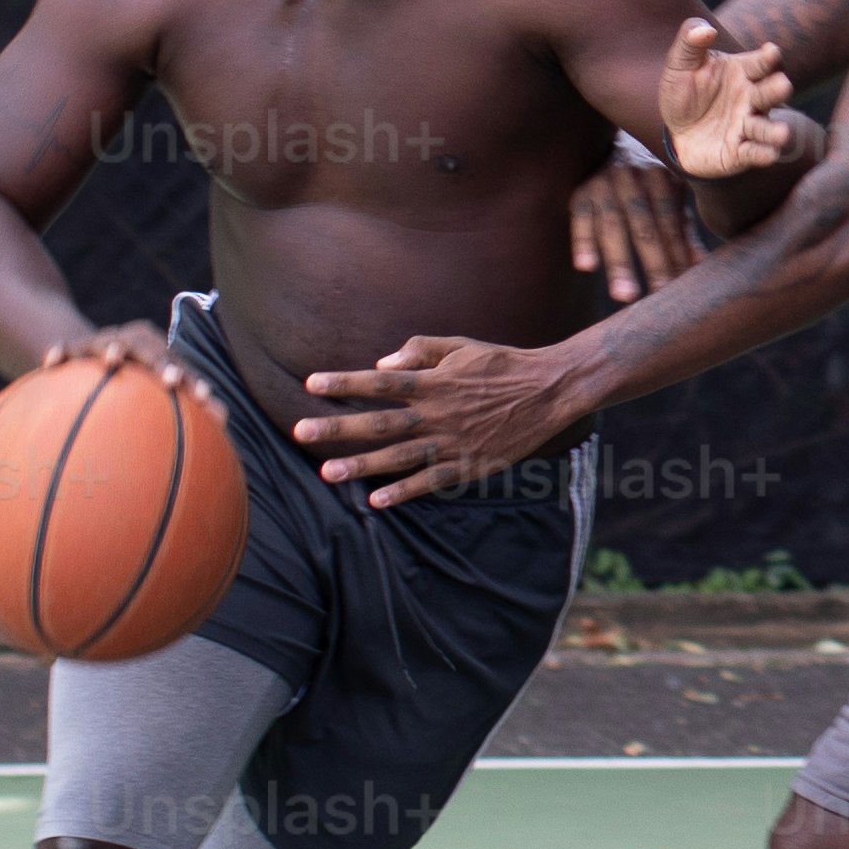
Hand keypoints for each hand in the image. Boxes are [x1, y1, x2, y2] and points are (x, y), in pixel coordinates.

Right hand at [49, 319, 217, 404]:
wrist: (96, 353)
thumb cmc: (137, 382)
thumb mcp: (160, 390)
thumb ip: (190, 406)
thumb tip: (226, 422)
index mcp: (158, 354)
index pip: (180, 364)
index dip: (193, 379)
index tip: (203, 397)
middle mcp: (134, 343)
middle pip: (150, 347)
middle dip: (162, 361)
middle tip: (171, 381)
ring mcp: (104, 342)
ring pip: (109, 339)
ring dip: (113, 347)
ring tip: (112, 360)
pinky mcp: (74, 347)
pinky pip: (66, 348)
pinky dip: (60, 351)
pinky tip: (50, 362)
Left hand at [290, 330, 587, 507]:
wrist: (548, 392)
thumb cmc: (502, 364)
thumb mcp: (462, 346)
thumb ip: (421, 351)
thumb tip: (381, 363)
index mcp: (433, 382)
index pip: (379, 382)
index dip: (344, 382)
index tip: (311, 384)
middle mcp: (436, 413)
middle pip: (379, 422)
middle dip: (338, 428)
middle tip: (300, 433)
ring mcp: (451, 442)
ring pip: (398, 457)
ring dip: (361, 466)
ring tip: (328, 473)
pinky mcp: (467, 464)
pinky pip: (429, 481)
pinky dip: (403, 492)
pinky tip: (376, 502)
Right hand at [572, 143, 705, 303]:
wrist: (609, 147)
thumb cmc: (647, 183)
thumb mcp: (668, 197)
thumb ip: (682, 229)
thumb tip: (699, 266)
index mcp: (661, 178)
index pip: (670, 221)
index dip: (677, 253)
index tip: (681, 286)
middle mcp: (633, 177)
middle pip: (644, 225)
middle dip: (653, 262)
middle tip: (659, 295)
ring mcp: (604, 183)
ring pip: (612, 225)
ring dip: (619, 261)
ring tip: (624, 296)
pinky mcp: (580, 192)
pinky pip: (580, 218)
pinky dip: (582, 242)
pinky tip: (586, 267)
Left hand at [662, 14, 815, 183]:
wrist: (675, 132)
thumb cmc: (684, 92)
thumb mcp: (679, 64)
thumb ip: (690, 42)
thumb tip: (706, 29)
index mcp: (741, 72)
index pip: (760, 63)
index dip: (767, 58)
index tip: (770, 52)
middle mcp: (751, 98)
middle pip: (770, 92)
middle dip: (777, 90)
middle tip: (783, 85)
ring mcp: (747, 125)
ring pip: (766, 127)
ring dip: (775, 131)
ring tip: (782, 134)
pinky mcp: (740, 151)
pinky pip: (755, 152)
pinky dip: (763, 153)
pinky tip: (770, 154)